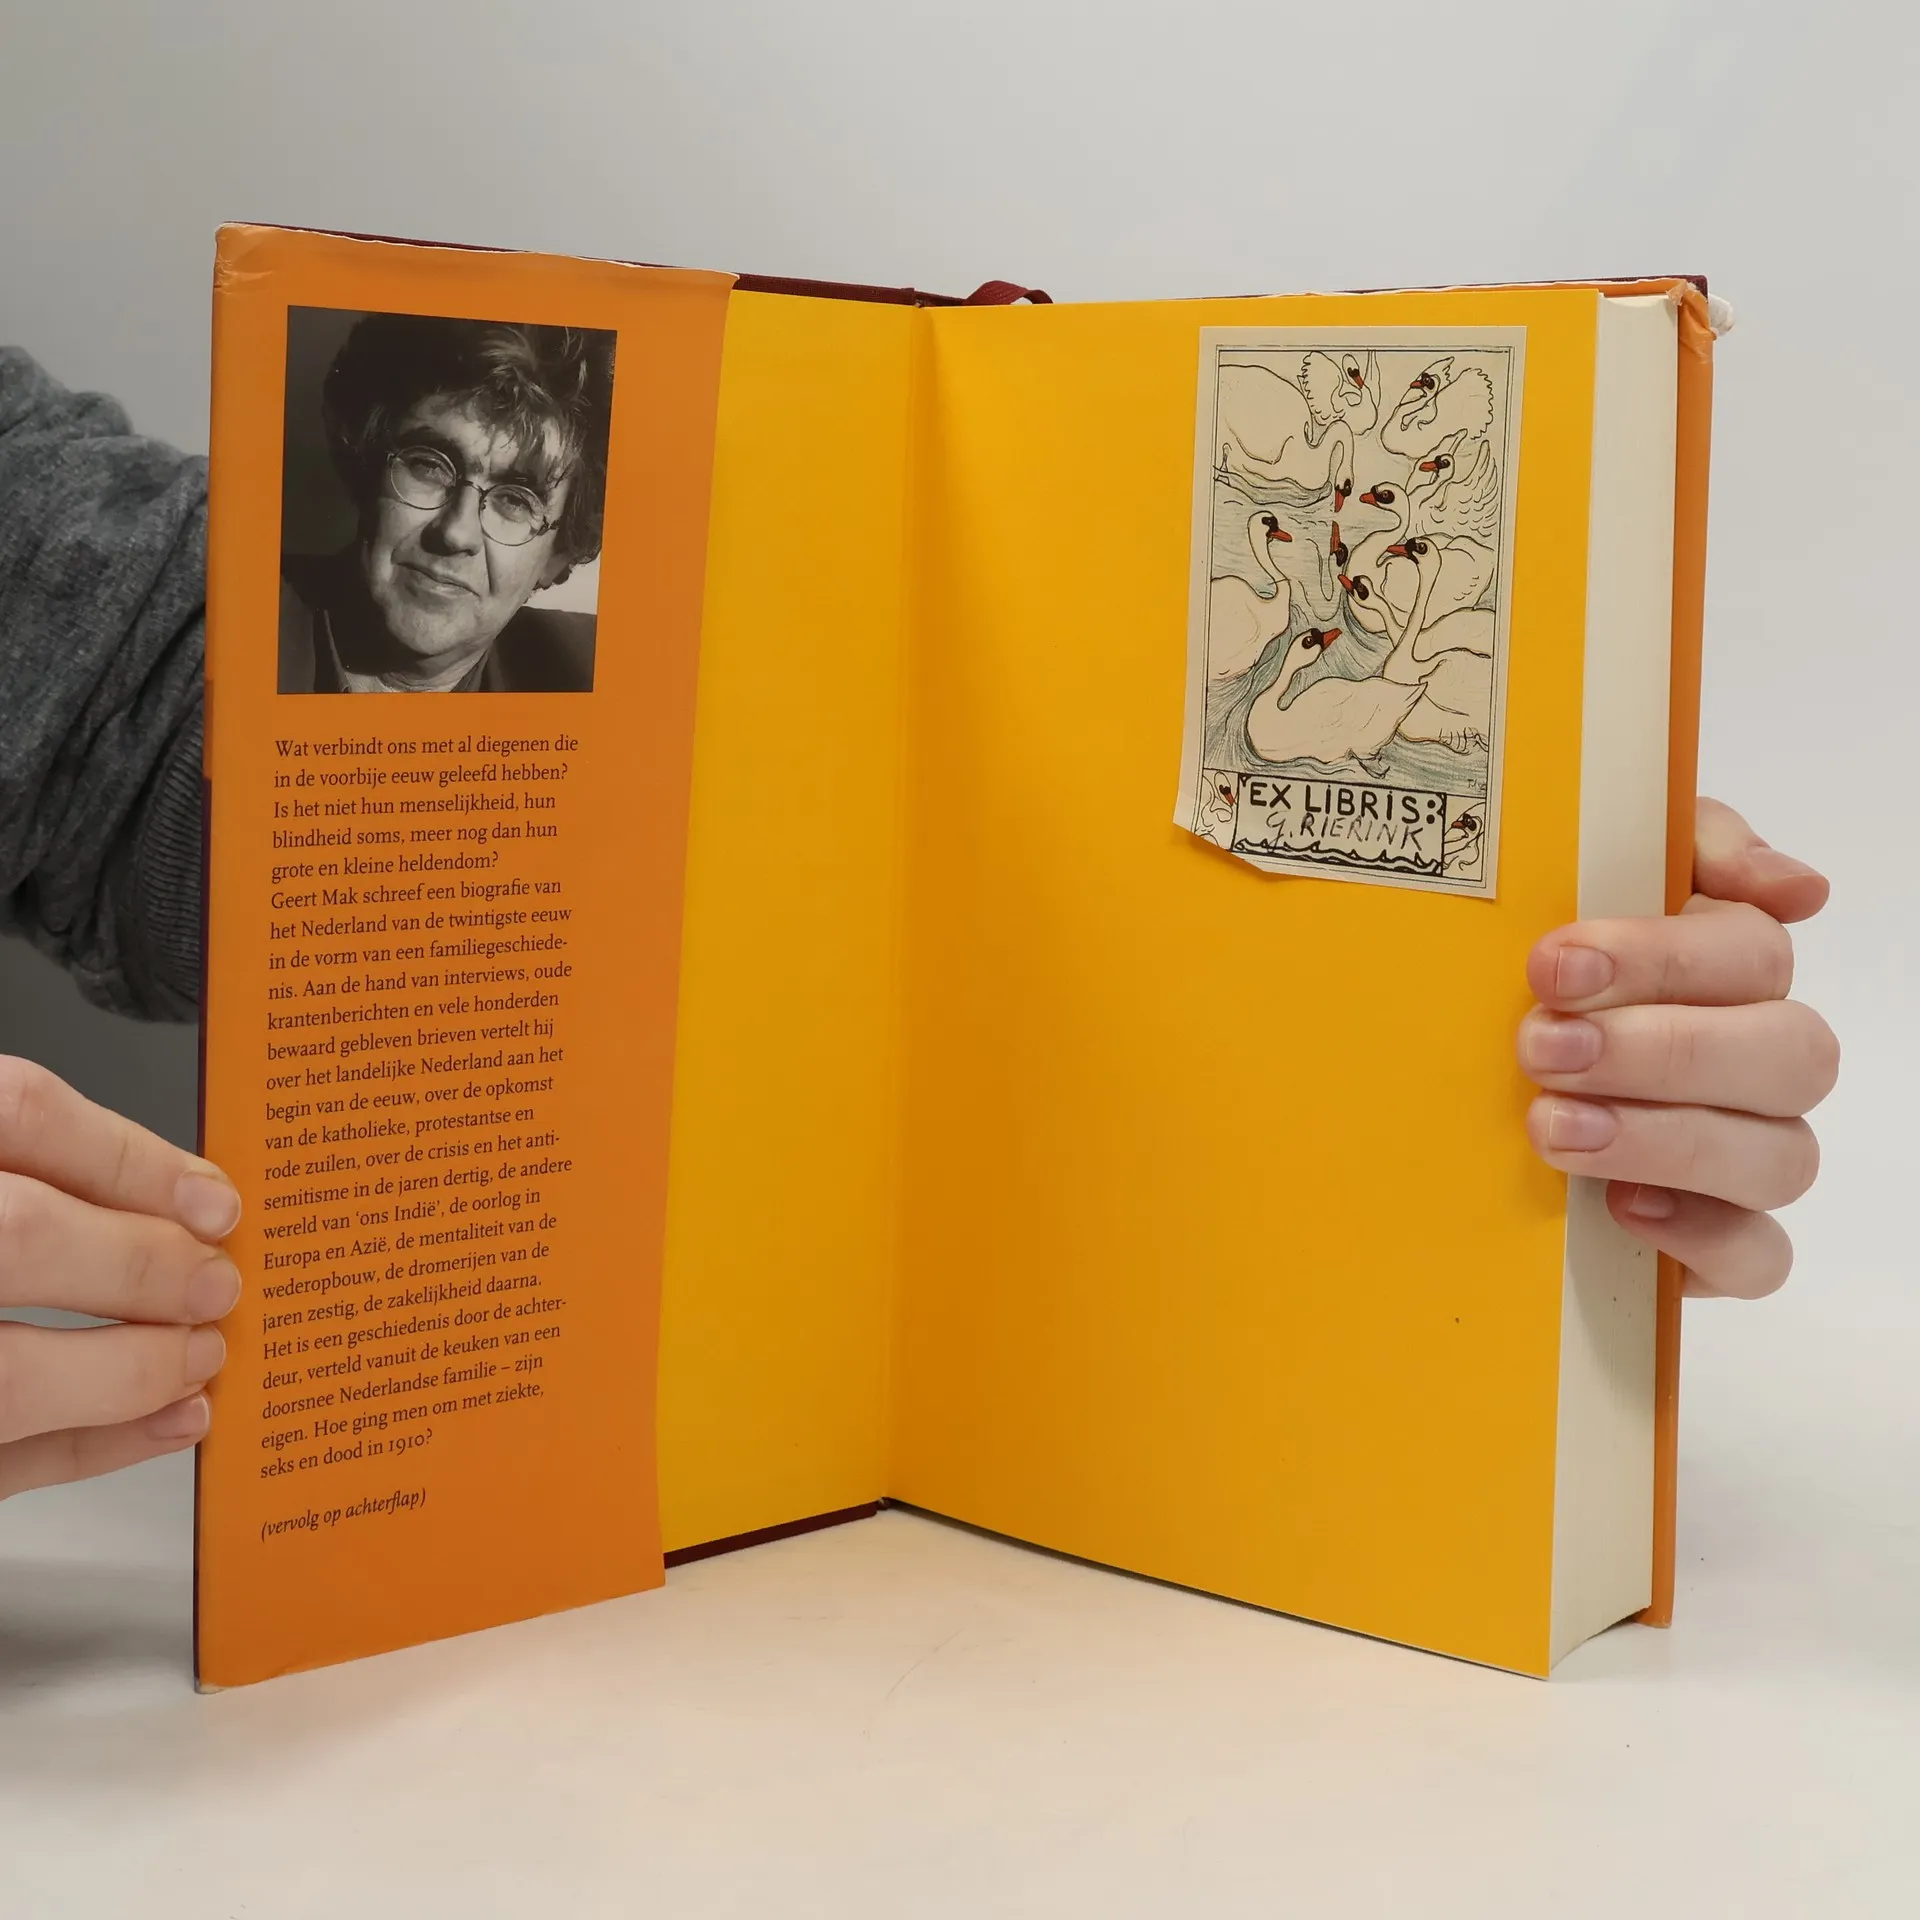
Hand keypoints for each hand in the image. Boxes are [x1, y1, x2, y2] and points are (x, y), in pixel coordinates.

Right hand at [0, 1057, 238, 1497]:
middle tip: (215, 1282)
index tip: (212, 1198)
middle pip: (20, 1235)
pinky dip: (87, 1449)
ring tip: (196, 1359)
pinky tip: (162, 1424)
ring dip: (124, 1372)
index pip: (18, 1111)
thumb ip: (18, 1167)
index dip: (133, 1157)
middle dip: (139, 1264)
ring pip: (3, 1378)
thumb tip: (170, 1201)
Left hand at [1518, 799, 1837, 1298]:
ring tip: (1552, 1128)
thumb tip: (1799, 887)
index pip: (1752, 953)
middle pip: (1786, 1054)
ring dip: (1663, 1138)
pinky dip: (1703, 1237)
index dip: (1660, 958)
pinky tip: (1624, 1208)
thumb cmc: (1534, 983)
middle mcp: (1758, 1061)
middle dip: (1659, 1050)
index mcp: (1730, 970)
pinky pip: (1760, 1256)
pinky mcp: (1718, 1242)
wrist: (1451, 1099)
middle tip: (1541, 1049)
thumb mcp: (1578, 881)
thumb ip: (1686, 845)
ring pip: (1779, 1156)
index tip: (1552, 965)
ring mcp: (1747, 1154)